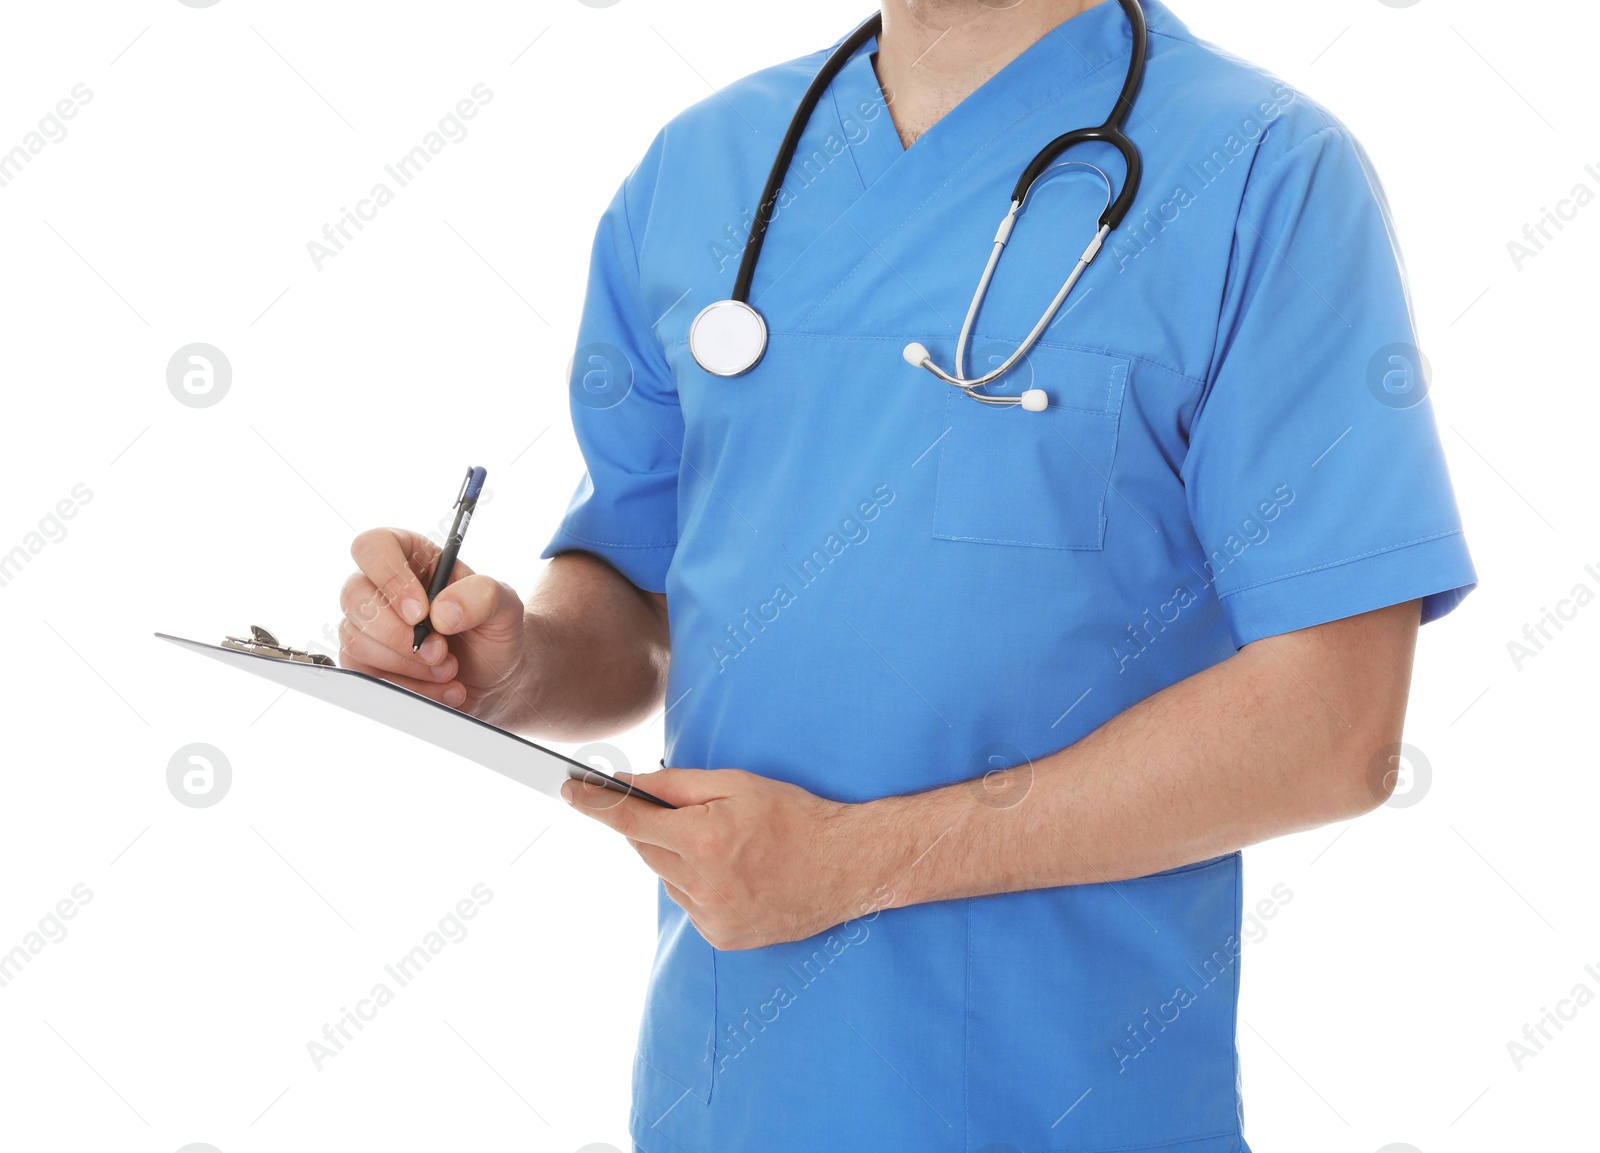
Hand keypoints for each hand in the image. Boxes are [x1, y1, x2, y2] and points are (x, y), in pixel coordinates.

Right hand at [339, 527, 525, 711]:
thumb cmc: (492, 630)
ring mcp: (367, 625)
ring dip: (409, 664)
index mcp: (411, 556)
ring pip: (356, 640)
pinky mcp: (363, 661)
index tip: (421, 613)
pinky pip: (364, 675)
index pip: (373, 547)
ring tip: (449, 669)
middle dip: (399, 634)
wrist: (494, 676)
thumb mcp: (504, 604)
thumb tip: (440, 612)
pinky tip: (440, 689)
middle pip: (353, 596)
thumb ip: (482, 596)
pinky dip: (407, 688)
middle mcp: (380, 586)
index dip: (390, 578)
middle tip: (441, 652)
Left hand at [562, 768, 875, 949]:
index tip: (569, 790)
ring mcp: (711, 916)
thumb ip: (676, 785)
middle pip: (645, 848)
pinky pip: (689, 903)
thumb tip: (627, 783)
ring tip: (726, 846)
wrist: (847, 866)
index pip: (630, 819)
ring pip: (666, 878)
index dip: (595, 803)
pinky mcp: (721, 938)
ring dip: (678, 858)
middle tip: (683, 813)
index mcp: (705, 838)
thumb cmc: (796, 816)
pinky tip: (734, 873)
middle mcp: (702, 883)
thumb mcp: (737, 784)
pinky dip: (698, 885)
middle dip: (652, 827)